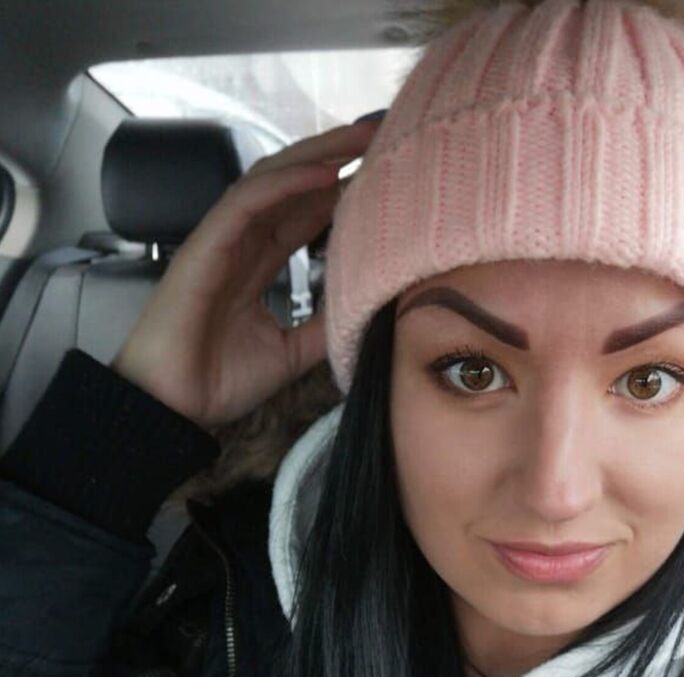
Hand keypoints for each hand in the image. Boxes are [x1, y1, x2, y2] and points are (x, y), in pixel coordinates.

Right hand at [111, 118, 381, 431]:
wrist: (173, 409)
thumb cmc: (219, 380)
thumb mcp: (293, 351)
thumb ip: (325, 324)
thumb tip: (369, 311)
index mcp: (258, 263)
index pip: (305, 212)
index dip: (342, 188)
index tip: (385, 172)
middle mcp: (242, 242)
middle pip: (293, 184)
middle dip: (335, 156)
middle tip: (381, 134)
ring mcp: (222, 240)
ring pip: (272, 179)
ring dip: (317, 155)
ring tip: (361, 137)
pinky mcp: (205, 246)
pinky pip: (247, 202)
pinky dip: (286, 184)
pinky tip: (325, 174)